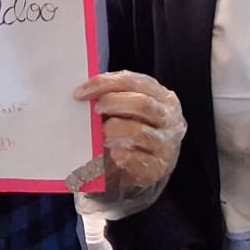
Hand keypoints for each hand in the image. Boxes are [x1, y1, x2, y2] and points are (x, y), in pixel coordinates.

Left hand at [73, 72, 186, 191]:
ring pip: (138, 132)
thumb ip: (111, 97)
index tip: (80, 93)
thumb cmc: (132, 131)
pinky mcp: (158, 167)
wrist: (145, 167)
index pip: (132, 81)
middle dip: (112, 104)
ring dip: (113, 131)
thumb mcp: (127, 109)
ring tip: (101, 135)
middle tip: (95, 111)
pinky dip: (120, 155)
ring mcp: (166, 143)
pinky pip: (136, 159)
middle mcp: (169, 118)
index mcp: (161, 96)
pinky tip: (113, 153)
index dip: (103, 84)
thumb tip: (83, 93)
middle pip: (141, 103)